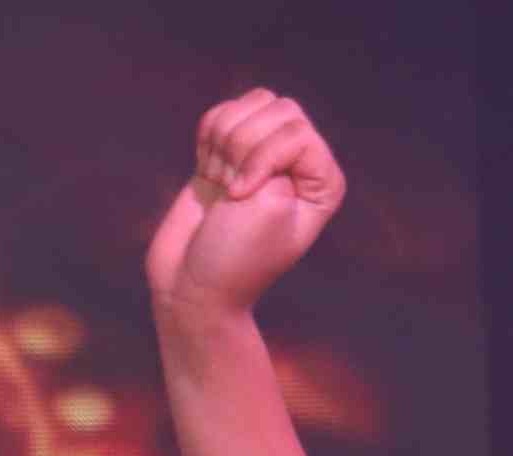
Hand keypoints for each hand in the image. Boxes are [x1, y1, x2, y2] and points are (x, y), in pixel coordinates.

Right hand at [146, 88, 344, 319]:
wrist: (190, 288)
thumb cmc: (234, 259)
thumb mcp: (269, 206)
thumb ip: (275, 152)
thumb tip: (254, 116)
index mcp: (322, 179)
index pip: (295, 131)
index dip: (262, 157)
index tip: (240, 199)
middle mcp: (297, 164)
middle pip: (275, 110)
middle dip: (241, 148)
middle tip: (230, 194)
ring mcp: (260, 158)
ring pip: (245, 109)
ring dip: (221, 144)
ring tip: (219, 186)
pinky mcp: (226, 157)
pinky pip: (219, 117)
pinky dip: (205, 139)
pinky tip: (207, 172)